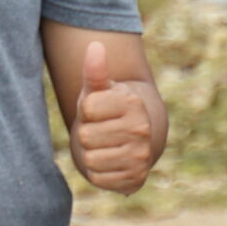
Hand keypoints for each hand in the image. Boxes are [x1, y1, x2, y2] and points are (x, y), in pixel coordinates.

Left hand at [71, 41, 153, 193]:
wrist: (133, 141)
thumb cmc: (108, 110)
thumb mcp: (99, 90)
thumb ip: (94, 71)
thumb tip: (95, 46)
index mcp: (133, 104)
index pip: (87, 109)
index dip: (86, 111)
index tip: (98, 110)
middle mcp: (141, 130)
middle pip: (85, 136)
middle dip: (86, 133)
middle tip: (99, 130)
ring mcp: (140, 157)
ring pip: (90, 159)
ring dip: (90, 154)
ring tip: (103, 145)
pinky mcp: (135, 179)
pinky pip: (98, 178)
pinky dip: (97, 172)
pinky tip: (108, 162)